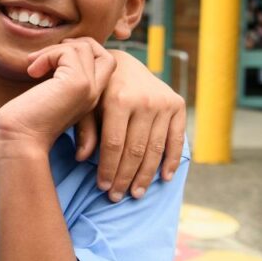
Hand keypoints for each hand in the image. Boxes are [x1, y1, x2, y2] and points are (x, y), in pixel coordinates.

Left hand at [0, 38, 114, 153]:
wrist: (18, 140)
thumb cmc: (24, 119)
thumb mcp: (49, 93)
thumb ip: (59, 77)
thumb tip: (60, 47)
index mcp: (89, 98)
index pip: (103, 65)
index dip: (81, 53)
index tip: (51, 58)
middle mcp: (94, 94)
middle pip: (104, 54)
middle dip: (77, 45)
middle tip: (45, 56)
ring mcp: (89, 88)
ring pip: (84, 48)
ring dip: (54, 50)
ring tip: (33, 66)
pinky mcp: (78, 84)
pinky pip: (68, 52)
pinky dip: (47, 55)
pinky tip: (32, 72)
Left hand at [74, 50, 186, 200]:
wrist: (123, 63)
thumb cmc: (98, 90)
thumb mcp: (86, 105)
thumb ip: (85, 130)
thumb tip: (83, 159)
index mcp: (119, 100)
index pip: (114, 145)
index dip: (108, 169)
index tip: (103, 188)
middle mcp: (145, 101)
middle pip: (135, 150)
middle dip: (125, 177)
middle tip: (116, 197)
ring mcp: (164, 103)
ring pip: (155, 149)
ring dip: (146, 175)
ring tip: (135, 193)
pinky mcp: (178, 105)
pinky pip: (177, 139)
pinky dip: (172, 160)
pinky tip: (164, 178)